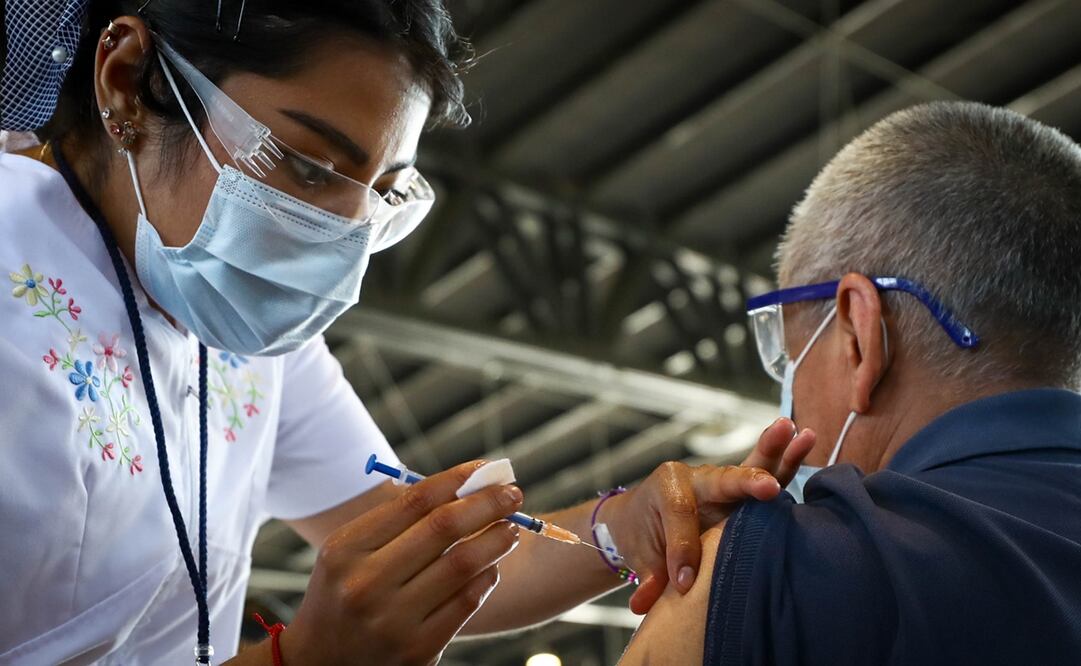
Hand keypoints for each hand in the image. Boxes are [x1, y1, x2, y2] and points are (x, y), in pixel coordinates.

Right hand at [279, 461, 523, 664]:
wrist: (321, 665)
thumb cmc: (343, 595)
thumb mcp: (349, 553)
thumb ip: (397, 521)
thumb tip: (464, 486)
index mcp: (346, 549)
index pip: (415, 501)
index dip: (458, 480)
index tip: (486, 469)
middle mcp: (366, 584)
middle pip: (443, 528)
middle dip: (487, 504)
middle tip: (512, 494)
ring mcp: (392, 621)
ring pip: (462, 565)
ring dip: (495, 541)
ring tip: (511, 529)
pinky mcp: (417, 651)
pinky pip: (466, 603)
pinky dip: (487, 579)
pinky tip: (492, 568)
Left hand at [605, 418, 814, 613]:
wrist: (644, 519)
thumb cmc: (644, 536)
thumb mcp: (640, 555)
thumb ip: (648, 577)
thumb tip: (645, 605)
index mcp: (666, 487)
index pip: (679, 514)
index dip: (682, 547)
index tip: (682, 581)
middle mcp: (698, 477)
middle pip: (723, 479)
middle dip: (745, 484)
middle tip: (766, 488)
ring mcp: (725, 482)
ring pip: (752, 467)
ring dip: (775, 451)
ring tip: (793, 430)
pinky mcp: (746, 492)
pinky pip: (769, 473)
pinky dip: (789, 458)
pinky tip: (807, 438)